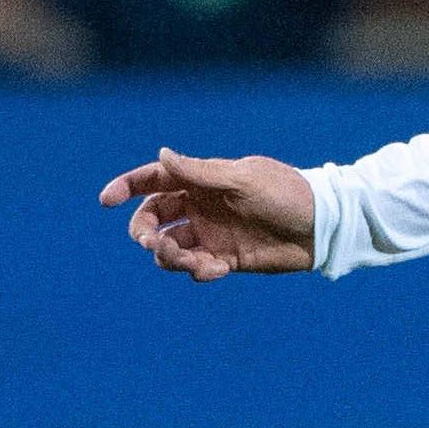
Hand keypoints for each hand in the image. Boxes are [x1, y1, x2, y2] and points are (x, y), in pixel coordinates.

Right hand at [100, 150, 317, 280]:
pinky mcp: (225, 259)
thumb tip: (162, 156)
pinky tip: (215, 270)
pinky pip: (195, 268)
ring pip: (169, 249)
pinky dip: (197, 272)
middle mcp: (200, 207)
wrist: (322, 226)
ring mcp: (210, 234)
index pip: (153, 180)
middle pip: (152, 219)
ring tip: (193, 262)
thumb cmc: (287, 193)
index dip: (127, 187)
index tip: (106, 200)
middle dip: (144, 233)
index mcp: (202, 181)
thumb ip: (201, 172)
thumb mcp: (243, 179)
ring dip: (169, 257)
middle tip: (155, 243)